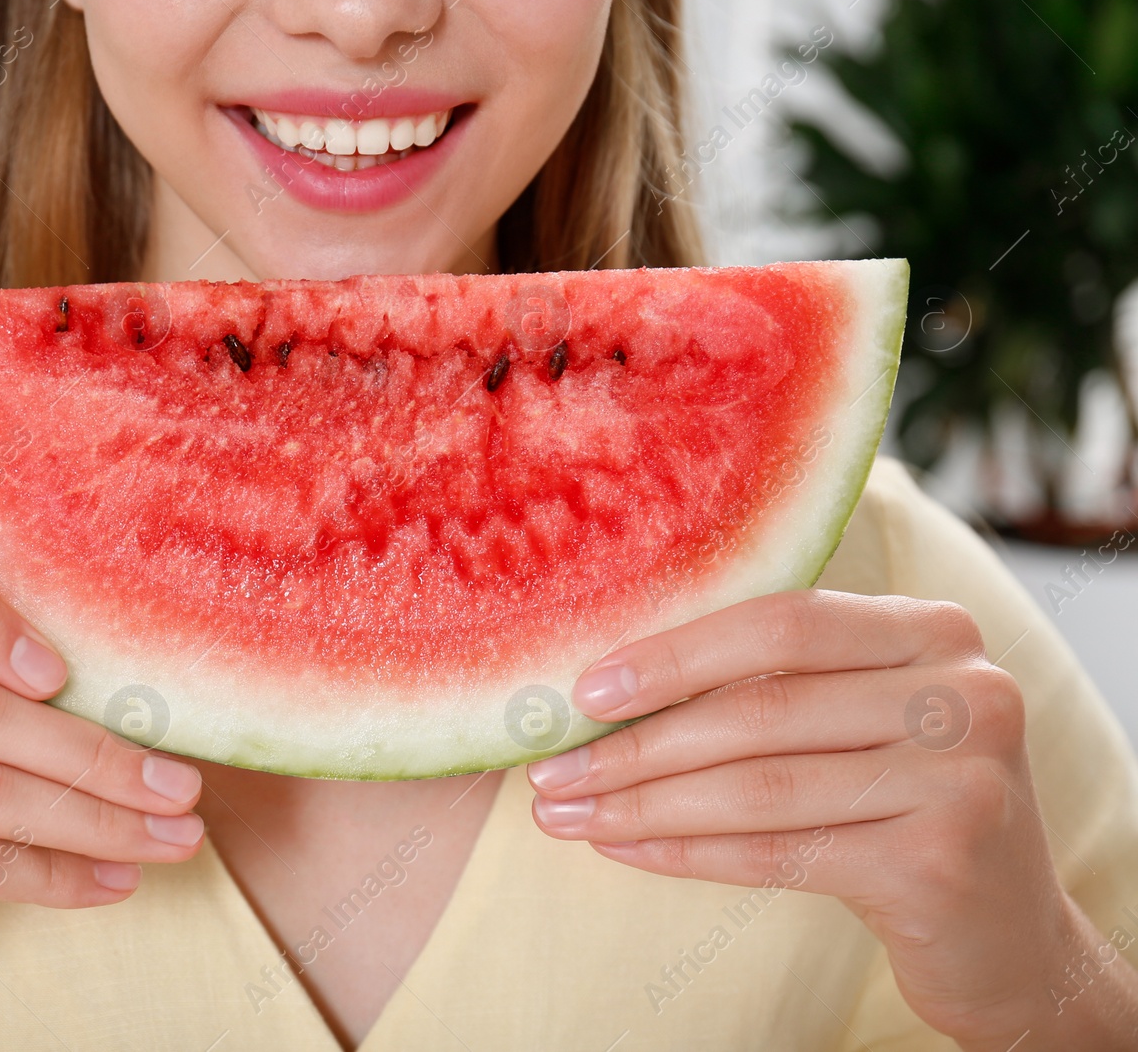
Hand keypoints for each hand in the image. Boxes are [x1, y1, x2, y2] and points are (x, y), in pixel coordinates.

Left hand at [526, 589, 1137, 1049]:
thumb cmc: (903, 805)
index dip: (674, 654)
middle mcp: (964, 692)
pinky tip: (623, 849)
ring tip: (565, 813)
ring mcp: (960, 779)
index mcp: (934, 631)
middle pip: (760, 709)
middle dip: (637, 742)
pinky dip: (685, 852)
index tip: (581, 689)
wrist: (1007, 935)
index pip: (781, 623)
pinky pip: (776, 852)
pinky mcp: (938, 863)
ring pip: (758, 787)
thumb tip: (608, 680)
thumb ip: (778, 682)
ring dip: (642, 803)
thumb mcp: (864, 719)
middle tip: (550, 768)